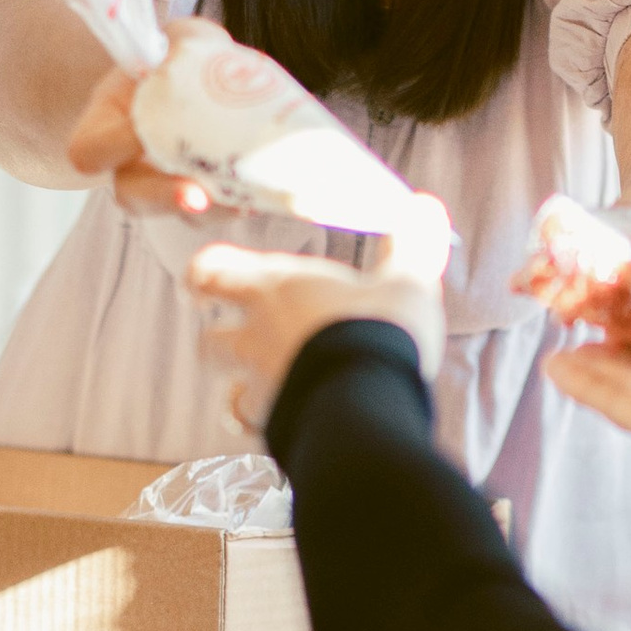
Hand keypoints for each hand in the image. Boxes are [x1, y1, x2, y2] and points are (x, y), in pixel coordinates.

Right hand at [64, 20, 239, 220]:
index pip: (88, 150)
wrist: (200, 80)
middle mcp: (129, 162)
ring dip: (209, 212)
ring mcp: (166, 184)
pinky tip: (257, 198)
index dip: (109, 147)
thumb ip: (188, 43)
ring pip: (177, 212)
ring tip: (240, 203)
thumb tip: (216, 56)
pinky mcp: (204, 195)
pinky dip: (238, 206)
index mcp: (107, 122)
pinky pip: (215, 213)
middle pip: (131, 194)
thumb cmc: (180, 56)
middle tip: (198, 196)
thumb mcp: (180, 38)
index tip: (138, 134)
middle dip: (164, 197)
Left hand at [187, 240, 446, 432]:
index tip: (204, 280)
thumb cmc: (382, 330)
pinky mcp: (272, 423)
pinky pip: (254, 426)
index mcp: (278, 287)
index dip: (206, 274)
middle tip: (233, 335)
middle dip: (218, 336)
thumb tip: (426, 205)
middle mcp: (257, 334)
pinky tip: (281, 419)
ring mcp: (260, 383)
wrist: (370, 401)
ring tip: (260, 385)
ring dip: (238, 385)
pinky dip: (262, 422)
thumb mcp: (408, 282)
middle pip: (210, 337)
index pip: (215, 270)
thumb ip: (412, 244)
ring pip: (227, 387)